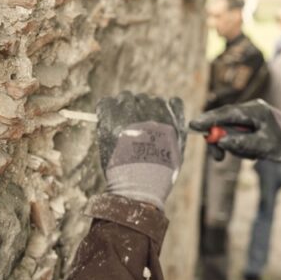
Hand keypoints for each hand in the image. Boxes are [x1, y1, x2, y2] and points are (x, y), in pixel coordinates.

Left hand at [97, 92, 185, 210]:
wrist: (140, 183)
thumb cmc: (158, 176)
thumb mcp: (176, 158)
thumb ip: (174, 141)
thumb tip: (167, 137)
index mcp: (172, 120)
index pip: (172, 103)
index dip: (163, 111)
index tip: (156, 120)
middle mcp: (154, 111)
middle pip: (146, 99)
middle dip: (140, 110)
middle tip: (132, 126)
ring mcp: (133, 111)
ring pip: (126, 97)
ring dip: (122, 107)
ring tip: (118, 124)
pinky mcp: (112, 116)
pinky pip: (106, 103)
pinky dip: (105, 108)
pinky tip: (104, 118)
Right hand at [189, 100, 280, 163]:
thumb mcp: (265, 147)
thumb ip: (242, 143)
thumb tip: (220, 141)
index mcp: (256, 110)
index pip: (227, 113)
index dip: (208, 119)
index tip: (193, 126)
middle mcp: (252, 109)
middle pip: (224, 122)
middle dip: (219, 140)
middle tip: (219, 159)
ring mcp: (251, 116)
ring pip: (230, 131)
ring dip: (235, 146)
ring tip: (253, 156)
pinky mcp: (252, 124)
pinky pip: (238, 135)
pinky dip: (241, 146)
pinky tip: (255, 153)